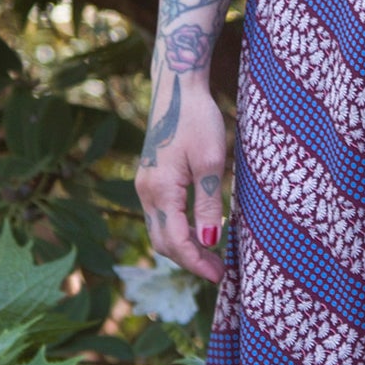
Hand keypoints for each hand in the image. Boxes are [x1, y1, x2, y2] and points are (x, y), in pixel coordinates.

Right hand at [135, 64, 229, 282]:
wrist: (177, 88)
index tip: (219, 276)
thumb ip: (208, 204)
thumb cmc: (198, 119)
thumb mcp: (212, 162)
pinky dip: (178, 231)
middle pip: (163, 243)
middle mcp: (146, 192)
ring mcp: (145, 186)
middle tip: (218, 271)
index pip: (176, 241)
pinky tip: (199, 231)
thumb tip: (210, 240)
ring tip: (213, 256)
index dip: (197, 263)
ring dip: (183, 248)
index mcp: (161, 190)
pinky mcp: (150, 180)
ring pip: (160, 232)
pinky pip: (161, 217)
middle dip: (189, 261)